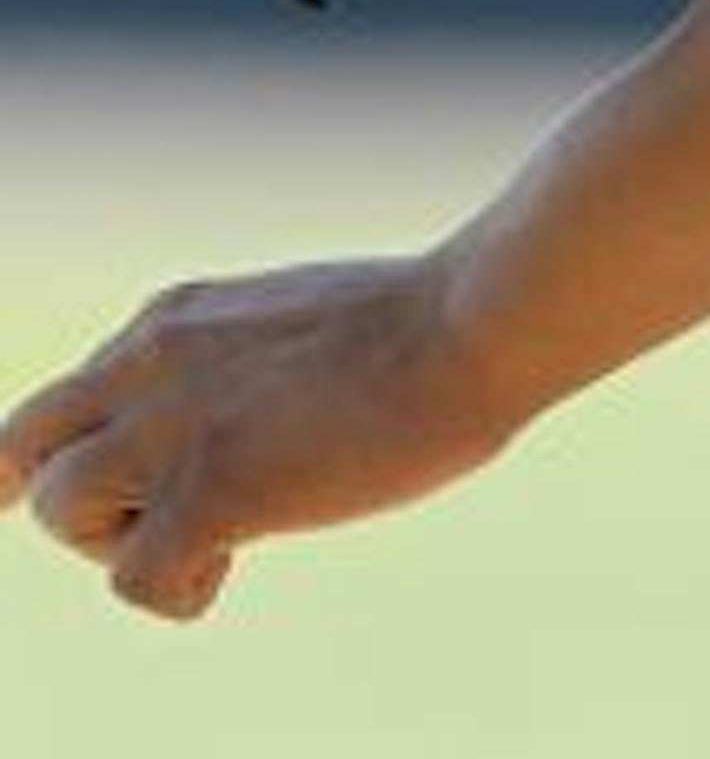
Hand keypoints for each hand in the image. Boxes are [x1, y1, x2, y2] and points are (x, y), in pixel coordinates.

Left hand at [0, 252, 511, 620]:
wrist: (469, 325)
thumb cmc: (418, 327)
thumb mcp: (287, 322)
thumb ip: (227, 365)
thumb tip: (224, 427)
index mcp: (174, 316)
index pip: (69, 393)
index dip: (72, 451)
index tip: (89, 487)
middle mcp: (150, 359)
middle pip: (23, 446)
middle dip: (68, 501)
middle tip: (141, 529)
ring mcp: (172, 426)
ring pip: (61, 514)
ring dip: (126, 543)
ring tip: (220, 532)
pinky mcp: (210, 492)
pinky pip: (132, 580)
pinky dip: (180, 591)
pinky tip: (241, 559)